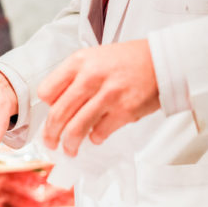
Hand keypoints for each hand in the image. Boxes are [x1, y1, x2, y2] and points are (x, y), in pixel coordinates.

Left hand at [38, 40, 159, 156]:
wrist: (161, 61)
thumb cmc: (127, 60)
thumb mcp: (94, 57)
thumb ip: (75, 77)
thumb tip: (58, 105)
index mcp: (79, 62)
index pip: (47, 91)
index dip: (46, 106)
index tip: (50, 114)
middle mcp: (91, 77)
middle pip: (58, 114)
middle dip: (51, 134)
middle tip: (51, 142)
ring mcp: (108, 95)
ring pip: (76, 129)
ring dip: (69, 144)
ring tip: (69, 149)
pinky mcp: (124, 111)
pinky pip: (99, 133)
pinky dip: (95, 139)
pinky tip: (96, 136)